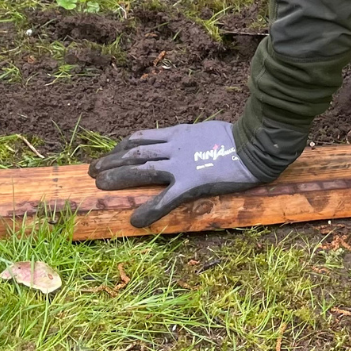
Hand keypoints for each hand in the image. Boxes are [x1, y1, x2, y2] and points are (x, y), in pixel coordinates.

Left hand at [88, 120, 260, 228]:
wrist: (257, 145)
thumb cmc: (242, 137)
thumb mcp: (211, 130)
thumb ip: (196, 137)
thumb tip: (192, 141)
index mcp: (181, 133)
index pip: (144, 137)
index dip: (123, 145)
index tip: (112, 152)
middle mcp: (176, 146)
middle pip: (135, 151)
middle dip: (112, 160)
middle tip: (93, 170)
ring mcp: (182, 163)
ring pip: (142, 168)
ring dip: (118, 176)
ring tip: (100, 185)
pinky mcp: (192, 182)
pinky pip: (165, 198)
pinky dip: (148, 210)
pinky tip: (136, 220)